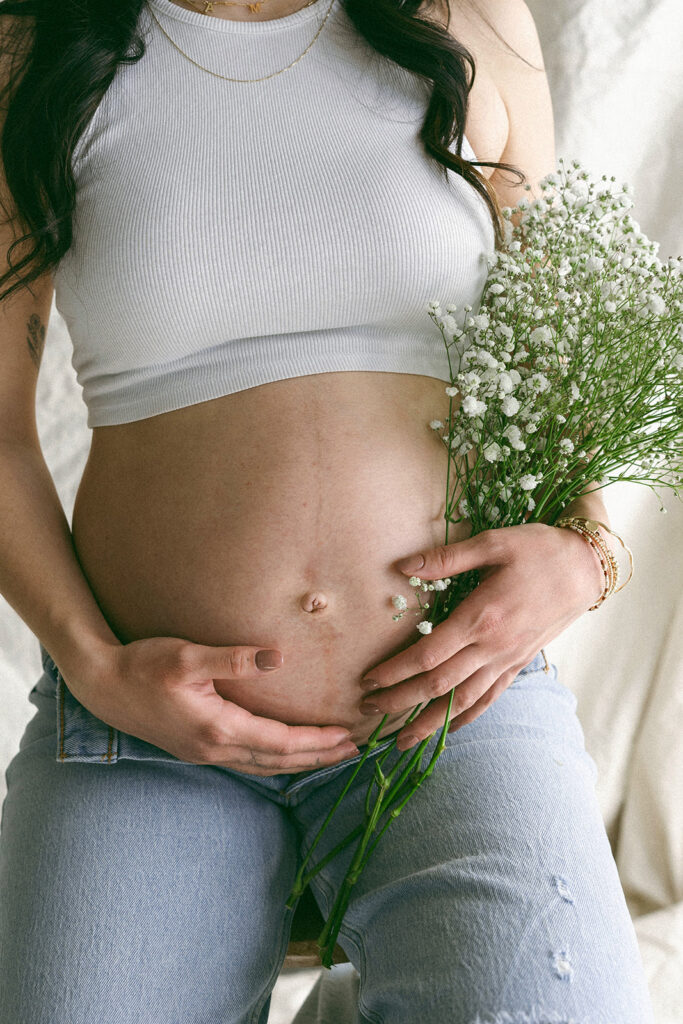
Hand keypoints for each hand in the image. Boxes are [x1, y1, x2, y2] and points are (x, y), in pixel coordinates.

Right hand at [59, 636, 357, 775]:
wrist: (101, 685)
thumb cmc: (143, 665)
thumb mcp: (188, 656)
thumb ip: (235, 659)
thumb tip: (278, 657)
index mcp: (218, 728)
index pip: (281, 742)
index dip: (317, 741)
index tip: (348, 736)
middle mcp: (214, 748)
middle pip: (278, 761)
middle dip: (318, 757)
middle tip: (355, 753)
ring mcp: (204, 753)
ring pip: (263, 766)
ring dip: (299, 762)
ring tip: (329, 756)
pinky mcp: (196, 748)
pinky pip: (247, 761)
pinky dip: (273, 761)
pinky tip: (283, 755)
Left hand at [358, 522, 604, 749]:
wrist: (586, 568)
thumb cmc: (538, 549)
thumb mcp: (493, 543)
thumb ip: (446, 558)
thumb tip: (403, 565)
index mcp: (481, 617)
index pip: (427, 655)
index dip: (394, 671)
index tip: (368, 679)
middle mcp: (493, 647)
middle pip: (437, 684)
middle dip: (400, 701)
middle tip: (367, 709)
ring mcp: (507, 660)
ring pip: (462, 701)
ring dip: (428, 723)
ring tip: (400, 740)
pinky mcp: (518, 664)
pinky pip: (489, 698)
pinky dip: (466, 717)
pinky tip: (447, 731)